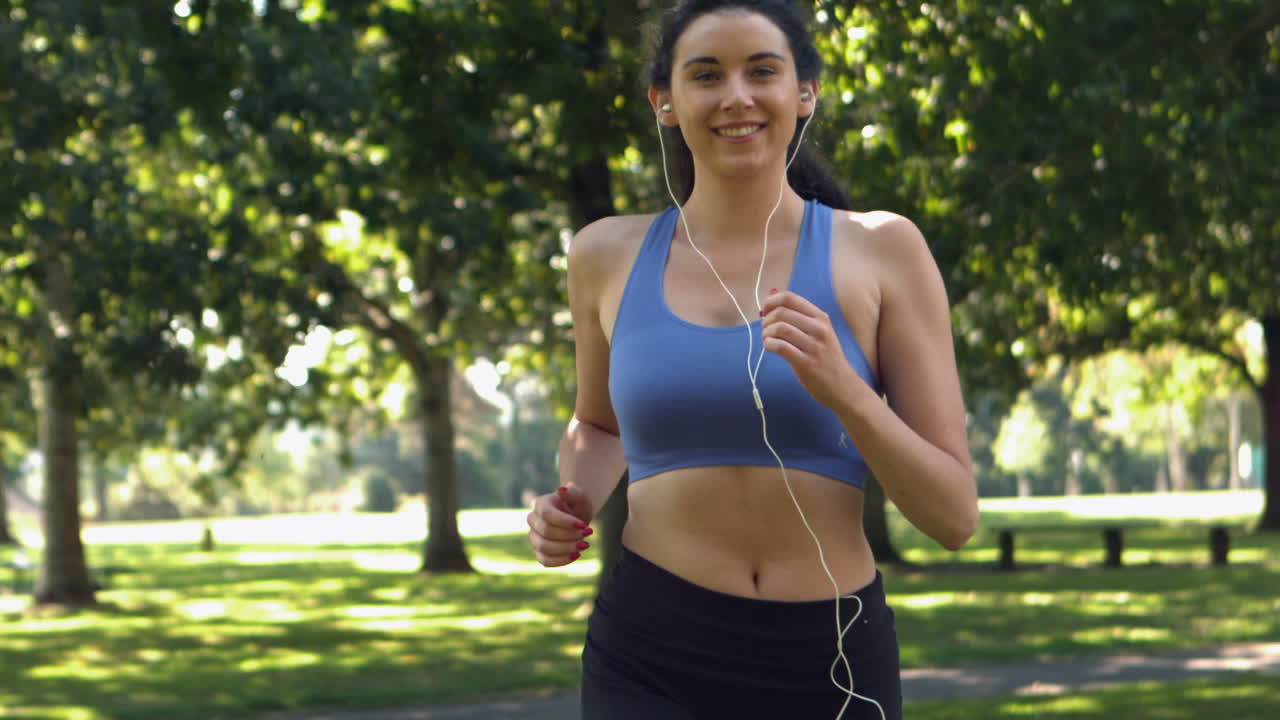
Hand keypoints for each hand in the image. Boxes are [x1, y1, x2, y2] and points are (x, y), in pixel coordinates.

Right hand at [526, 484, 594, 566]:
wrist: (577, 518)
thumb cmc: (577, 505)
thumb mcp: (580, 496)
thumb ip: (573, 492)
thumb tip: (561, 490)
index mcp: (540, 504)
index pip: (547, 514)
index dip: (565, 522)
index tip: (583, 525)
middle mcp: (533, 520)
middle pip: (546, 531)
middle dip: (569, 535)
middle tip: (587, 534)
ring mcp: (533, 537)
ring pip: (544, 547)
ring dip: (566, 548)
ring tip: (584, 544)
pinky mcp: (538, 551)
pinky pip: (544, 561)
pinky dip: (561, 560)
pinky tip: (577, 555)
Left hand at [759, 289, 860, 409]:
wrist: (842, 386)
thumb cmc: (826, 358)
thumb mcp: (820, 332)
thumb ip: (799, 318)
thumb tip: (772, 301)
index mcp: (821, 318)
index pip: (790, 298)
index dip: (771, 301)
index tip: (765, 310)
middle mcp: (819, 329)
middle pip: (782, 312)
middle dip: (767, 319)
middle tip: (766, 329)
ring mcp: (814, 346)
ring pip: (780, 328)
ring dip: (766, 332)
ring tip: (767, 339)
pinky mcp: (806, 363)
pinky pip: (781, 347)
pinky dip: (769, 344)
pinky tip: (770, 347)